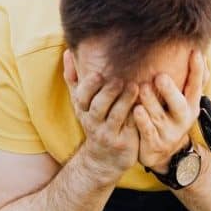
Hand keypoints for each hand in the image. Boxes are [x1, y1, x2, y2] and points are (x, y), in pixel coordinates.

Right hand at [63, 50, 139, 184]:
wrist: (103, 159)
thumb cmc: (94, 122)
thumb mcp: (81, 103)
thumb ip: (74, 78)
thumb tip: (67, 51)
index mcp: (82, 109)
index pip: (81, 97)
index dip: (88, 87)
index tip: (97, 74)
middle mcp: (93, 122)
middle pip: (97, 107)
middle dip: (107, 92)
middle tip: (118, 79)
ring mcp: (108, 133)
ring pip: (115, 116)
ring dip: (124, 100)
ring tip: (134, 86)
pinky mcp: (123, 142)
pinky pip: (130, 126)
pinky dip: (135, 114)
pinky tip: (143, 102)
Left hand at [133, 50, 207, 173]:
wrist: (166, 154)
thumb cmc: (173, 118)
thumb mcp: (186, 102)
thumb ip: (192, 81)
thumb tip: (202, 53)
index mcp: (191, 105)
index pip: (196, 86)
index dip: (197, 70)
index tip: (195, 53)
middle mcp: (182, 118)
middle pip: (179, 104)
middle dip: (170, 91)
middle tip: (160, 76)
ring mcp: (168, 132)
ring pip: (159, 116)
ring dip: (151, 101)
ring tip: (142, 87)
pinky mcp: (154, 143)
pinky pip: (147, 131)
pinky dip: (142, 121)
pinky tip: (136, 110)